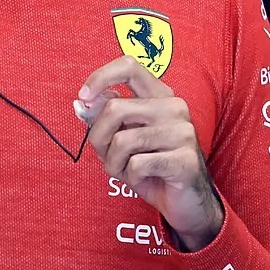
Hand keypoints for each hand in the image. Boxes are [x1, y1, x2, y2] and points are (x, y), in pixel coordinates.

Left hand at [78, 55, 223, 251]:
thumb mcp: (124, 138)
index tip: (83, 97)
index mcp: (160, 96)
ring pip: (122, 141)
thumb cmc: (151, 167)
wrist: (186, 202)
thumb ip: (107, 117)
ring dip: (113, 163)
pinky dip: (130, 176)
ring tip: (126, 170)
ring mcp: (183, 133)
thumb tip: (84, 102)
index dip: (100, 78)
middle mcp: (174, 108)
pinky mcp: (185, 160)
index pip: (129, 67)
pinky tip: (144, 178)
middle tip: (105, 154)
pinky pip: (137, 164)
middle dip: (98, 136)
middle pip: (115, 108)